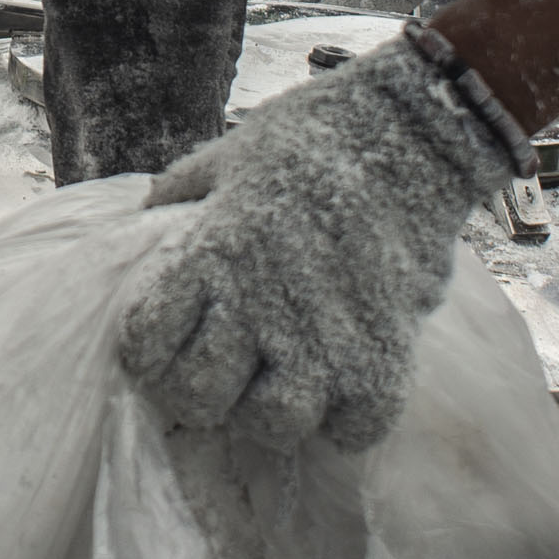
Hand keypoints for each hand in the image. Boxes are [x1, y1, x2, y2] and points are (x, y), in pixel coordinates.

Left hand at [119, 28, 529, 450]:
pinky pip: (354, 428)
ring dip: (273, 413)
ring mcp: (323, 337)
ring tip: (284, 384)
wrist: (415, 130)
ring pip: (274, 426)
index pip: (145, 342)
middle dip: (204, 394)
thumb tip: (144, 220)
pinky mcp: (384, 354)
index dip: (148, 351)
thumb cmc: (312, 136)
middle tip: (224, 374)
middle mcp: (259, 304)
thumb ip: (181, 195)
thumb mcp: (228, 157)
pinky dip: (347, 419)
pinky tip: (343, 385)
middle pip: (201, 398)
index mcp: (213, 254)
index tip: (168, 343)